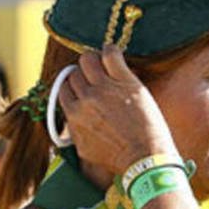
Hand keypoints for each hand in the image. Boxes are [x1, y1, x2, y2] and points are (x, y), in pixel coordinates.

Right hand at [58, 45, 177, 174]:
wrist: (144, 158)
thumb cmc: (118, 158)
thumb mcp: (85, 149)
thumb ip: (75, 133)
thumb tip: (71, 125)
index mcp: (73, 114)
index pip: (64, 88)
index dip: (74, 85)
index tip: (84, 85)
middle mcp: (85, 99)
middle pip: (75, 73)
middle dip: (84, 73)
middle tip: (97, 74)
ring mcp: (105, 88)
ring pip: (88, 60)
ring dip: (95, 59)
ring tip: (105, 62)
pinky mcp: (126, 82)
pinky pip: (111, 55)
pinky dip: (110, 50)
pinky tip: (113, 51)